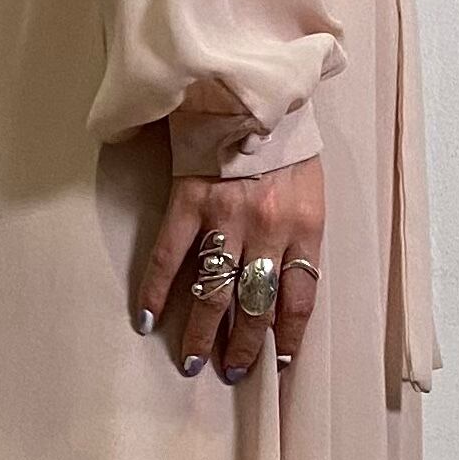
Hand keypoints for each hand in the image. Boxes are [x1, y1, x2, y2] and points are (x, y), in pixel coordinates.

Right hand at [134, 154, 324, 381]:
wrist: (253, 86)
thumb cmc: (287, 137)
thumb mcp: (311, 186)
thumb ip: (301, 231)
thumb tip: (285, 280)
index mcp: (304, 227)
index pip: (299, 300)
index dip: (288, 338)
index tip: (279, 365)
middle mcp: (267, 230)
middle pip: (255, 306)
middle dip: (243, 347)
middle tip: (232, 373)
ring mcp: (226, 217)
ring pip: (212, 291)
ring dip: (202, 333)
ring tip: (192, 362)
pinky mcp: (189, 200)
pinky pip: (170, 255)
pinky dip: (157, 290)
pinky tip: (147, 319)